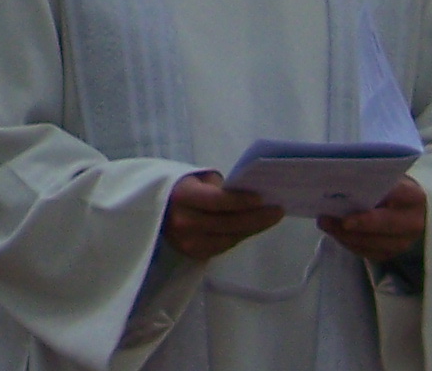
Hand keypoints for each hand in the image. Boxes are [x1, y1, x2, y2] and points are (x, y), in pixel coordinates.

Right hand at [161, 173, 286, 262]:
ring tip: (270, 217)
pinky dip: (240, 236)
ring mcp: (188, 242)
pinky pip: (224, 246)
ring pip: (230, 237)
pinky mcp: (194, 254)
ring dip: (252, 228)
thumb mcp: (194, 177)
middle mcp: (183, 222)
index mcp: (181, 197)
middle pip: (228, 223)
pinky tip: (253, 226)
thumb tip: (246, 193)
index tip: (263, 198)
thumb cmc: (179, 187)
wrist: (153, 209)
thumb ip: (217, 186)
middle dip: (256, 217)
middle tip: (278, 210)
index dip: (241, 201)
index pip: (217, 201)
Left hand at [319, 176, 426, 262]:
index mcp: (414, 196)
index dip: (376, 194)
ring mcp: (404, 241)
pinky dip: (350, 244)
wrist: (404, 208)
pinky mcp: (392, 253)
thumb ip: (370, 178)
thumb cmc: (389, 187)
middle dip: (356, 221)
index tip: (351, 194)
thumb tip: (340, 175)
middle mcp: (413, 221)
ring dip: (346, 235)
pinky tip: (335, 233)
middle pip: (385, 224)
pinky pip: (369, 253)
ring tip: (324, 223)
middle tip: (329, 217)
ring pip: (375, 243)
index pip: (398, 193)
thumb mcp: (385, 177)